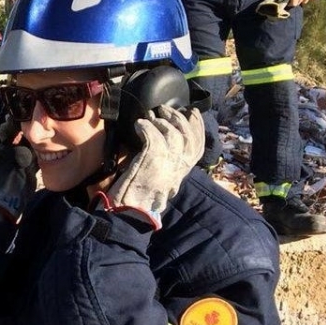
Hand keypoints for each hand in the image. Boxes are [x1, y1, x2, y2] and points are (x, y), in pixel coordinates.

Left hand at [104, 106, 203, 228]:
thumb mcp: (156, 181)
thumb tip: (159, 145)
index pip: (198, 147)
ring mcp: (166, 165)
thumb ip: (163, 166)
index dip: (197, 127)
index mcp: (180, 173)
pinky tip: (139, 124)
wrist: (127, 215)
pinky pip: (154, 136)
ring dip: (161, 121)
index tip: (193, 112)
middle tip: (165, 109)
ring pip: (173, 134)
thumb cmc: (135, 199)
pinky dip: (146, 126)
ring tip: (150, 116)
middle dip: (179, 119)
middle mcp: (178, 169)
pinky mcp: (152, 161)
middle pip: (188, 137)